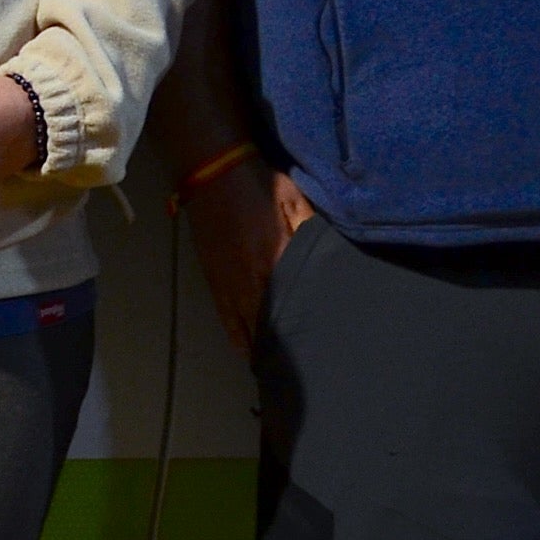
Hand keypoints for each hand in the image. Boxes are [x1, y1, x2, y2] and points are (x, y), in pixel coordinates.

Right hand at [182, 155, 303, 351]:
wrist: (213, 171)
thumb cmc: (259, 182)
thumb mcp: (295, 200)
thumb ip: (310, 230)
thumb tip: (326, 261)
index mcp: (276, 258)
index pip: (292, 303)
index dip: (301, 328)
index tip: (315, 348)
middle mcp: (252, 277)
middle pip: (268, 321)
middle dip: (280, 345)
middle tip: (298, 368)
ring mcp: (229, 281)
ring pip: (244, 324)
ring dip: (258, 345)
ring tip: (273, 366)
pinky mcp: (213, 278)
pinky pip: (225, 316)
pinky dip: (235, 335)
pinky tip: (244, 349)